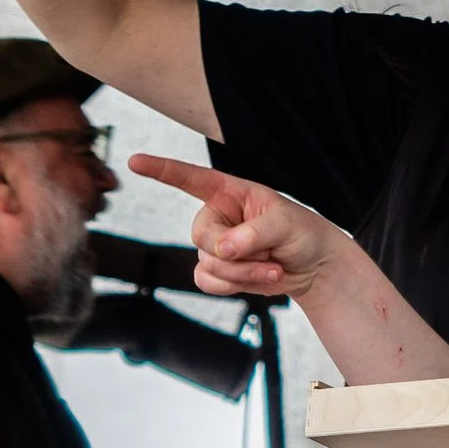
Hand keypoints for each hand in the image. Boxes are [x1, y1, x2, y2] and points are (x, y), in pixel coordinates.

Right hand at [129, 153, 350, 299]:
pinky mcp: (218, 270)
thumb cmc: (302, 232)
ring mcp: (215, 245)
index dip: (162, 169)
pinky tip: (261, 277)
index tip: (135, 161)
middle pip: (200, 235)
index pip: (191, 178)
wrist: (313, 266)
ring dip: (243, 272)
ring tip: (272, 266)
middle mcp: (217, 216)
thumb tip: (223, 249)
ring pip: (207, 263)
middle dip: (234, 251)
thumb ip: (254, 233)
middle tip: (268, 252)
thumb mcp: (286, 224)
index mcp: (230, 192)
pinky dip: (235, 286)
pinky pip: (207, 282)